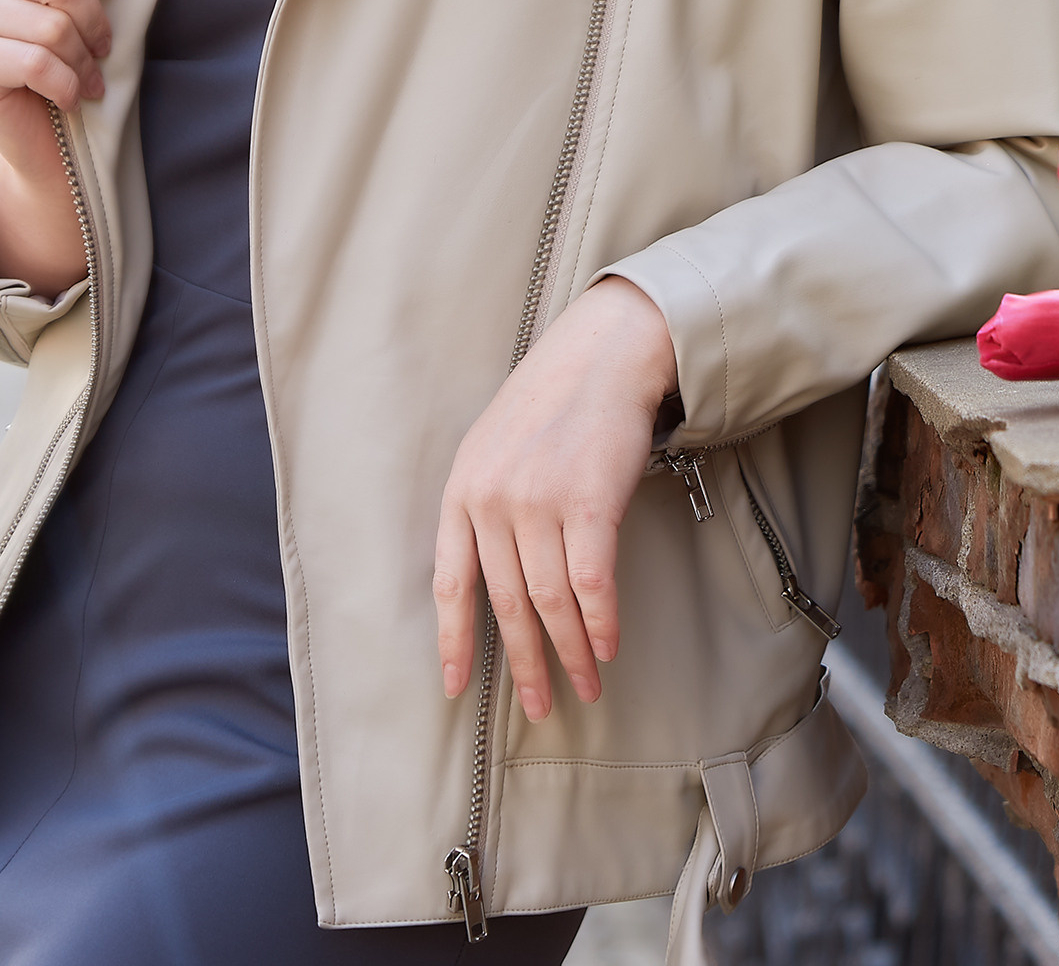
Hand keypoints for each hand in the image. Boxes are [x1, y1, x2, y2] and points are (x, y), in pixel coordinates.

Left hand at [434, 277, 677, 721]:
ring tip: (585, 685)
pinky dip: (601, 622)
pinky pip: (591, 583)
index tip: (458, 689)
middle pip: (507, 603)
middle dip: (525, 662)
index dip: (453, 641)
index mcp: (462, 488)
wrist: (603, 353)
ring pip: (551, 602)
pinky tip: (609, 646)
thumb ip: (485, 504)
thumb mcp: (495, 446)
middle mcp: (492, 498)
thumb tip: (493, 579)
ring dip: (572, 653)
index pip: (450, 582)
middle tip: (542, 706)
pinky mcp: (587, 502)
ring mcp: (538, 500)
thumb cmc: (553, 400)